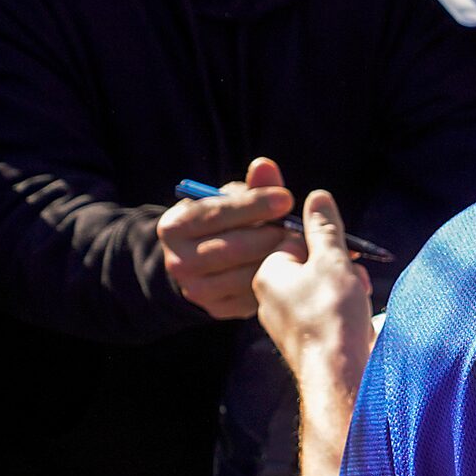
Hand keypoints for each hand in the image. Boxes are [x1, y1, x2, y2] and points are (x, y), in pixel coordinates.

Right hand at [157, 156, 292, 320]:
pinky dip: (278, 283)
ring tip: (301, 246)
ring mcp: (195, 290)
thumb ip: (251, 186)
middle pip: (232, 248)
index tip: (287, 198)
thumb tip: (265, 166)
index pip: (217, 214)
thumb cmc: (223, 221)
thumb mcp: (230, 200)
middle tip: (300, 227)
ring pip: (245, 275)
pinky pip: (253, 297)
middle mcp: (178, 262)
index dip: (255, 204)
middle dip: (271, 235)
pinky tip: (293, 268)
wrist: (203, 261)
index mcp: (174, 227)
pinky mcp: (217, 310)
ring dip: (278, 260)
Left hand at [254, 190, 374, 368]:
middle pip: (309, 264)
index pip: (294, 239)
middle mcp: (269, 297)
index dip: (325, 242)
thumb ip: (324, 227)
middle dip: (339, 265)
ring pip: (321, 288)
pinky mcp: (305, 339)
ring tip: (358, 296)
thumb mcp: (332, 259)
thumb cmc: (331, 314)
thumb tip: (317, 196)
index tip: (344, 250)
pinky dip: (344, 308)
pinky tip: (358, 316)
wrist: (339, 374)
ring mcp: (286, 321)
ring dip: (346, 286)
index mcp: (267, 273)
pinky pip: (325, 311)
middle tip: (353, 274)